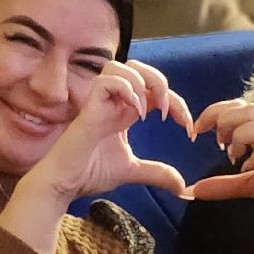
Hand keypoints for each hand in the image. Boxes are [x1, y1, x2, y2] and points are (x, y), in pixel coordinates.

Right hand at [25, 60, 192, 203]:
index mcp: (124, 110)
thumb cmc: (89, 173)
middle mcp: (112, 101)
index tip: (189, 129)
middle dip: (161, 83)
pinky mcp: (89, 108)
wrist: (64, 185)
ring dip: (144, 82)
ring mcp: (100, 102)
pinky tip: (136, 114)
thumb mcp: (132, 171)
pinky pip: (108, 81)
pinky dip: (127, 91)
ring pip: (121, 66)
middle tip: (170, 112)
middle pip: (138, 67)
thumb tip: (183, 187)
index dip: (176, 102)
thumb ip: (157, 173)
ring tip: (154, 108)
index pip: (153, 90)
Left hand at [188, 100, 253, 247]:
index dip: (216, 111)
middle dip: (227, 121)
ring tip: (234, 156)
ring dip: (243, 136)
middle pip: (252, 109)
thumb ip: (222, 184)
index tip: (198, 130)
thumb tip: (191, 190)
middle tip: (218, 144)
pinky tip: (247, 170)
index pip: (241, 107)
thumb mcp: (249, 184)